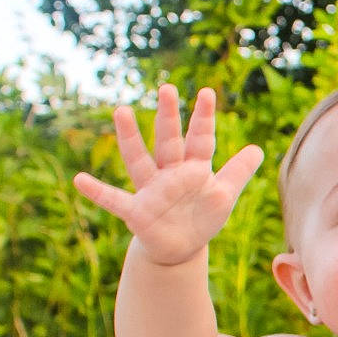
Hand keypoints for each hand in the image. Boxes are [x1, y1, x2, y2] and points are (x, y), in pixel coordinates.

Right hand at [73, 85, 263, 266]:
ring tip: (122, 110)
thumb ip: (238, 172)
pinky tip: (79, 180)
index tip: (207, 92)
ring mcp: (151, 190)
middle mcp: (169, 173)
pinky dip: (97, 191)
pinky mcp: (136, 211)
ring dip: (130, 137)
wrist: (180, 248)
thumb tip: (258, 148)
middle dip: (169, 117)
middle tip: (167, 88)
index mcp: (193, 168)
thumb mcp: (224, 195)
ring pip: (139, 160)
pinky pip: (113, 200)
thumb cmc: (201, 216)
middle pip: (169, 142)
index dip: (204, 119)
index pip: (200, 140)